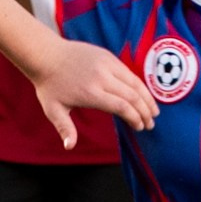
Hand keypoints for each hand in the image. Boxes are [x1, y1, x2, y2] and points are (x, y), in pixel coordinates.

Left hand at [31, 40, 156, 148]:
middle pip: (133, 95)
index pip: (122, 107)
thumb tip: (69, 147)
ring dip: (147, 98)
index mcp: (91, 93)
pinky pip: (128, 72)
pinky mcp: (108, 56)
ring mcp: (106, 64)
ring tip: (154, 111)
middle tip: (150, 124)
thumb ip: (64, 128)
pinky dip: (139, 85)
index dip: (135, 118)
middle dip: (145, 111)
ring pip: (134, 82)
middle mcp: (102, 77)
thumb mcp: (53, 109)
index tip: (140, 127)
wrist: (46, 55)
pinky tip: (143, 95)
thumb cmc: (49, 85)